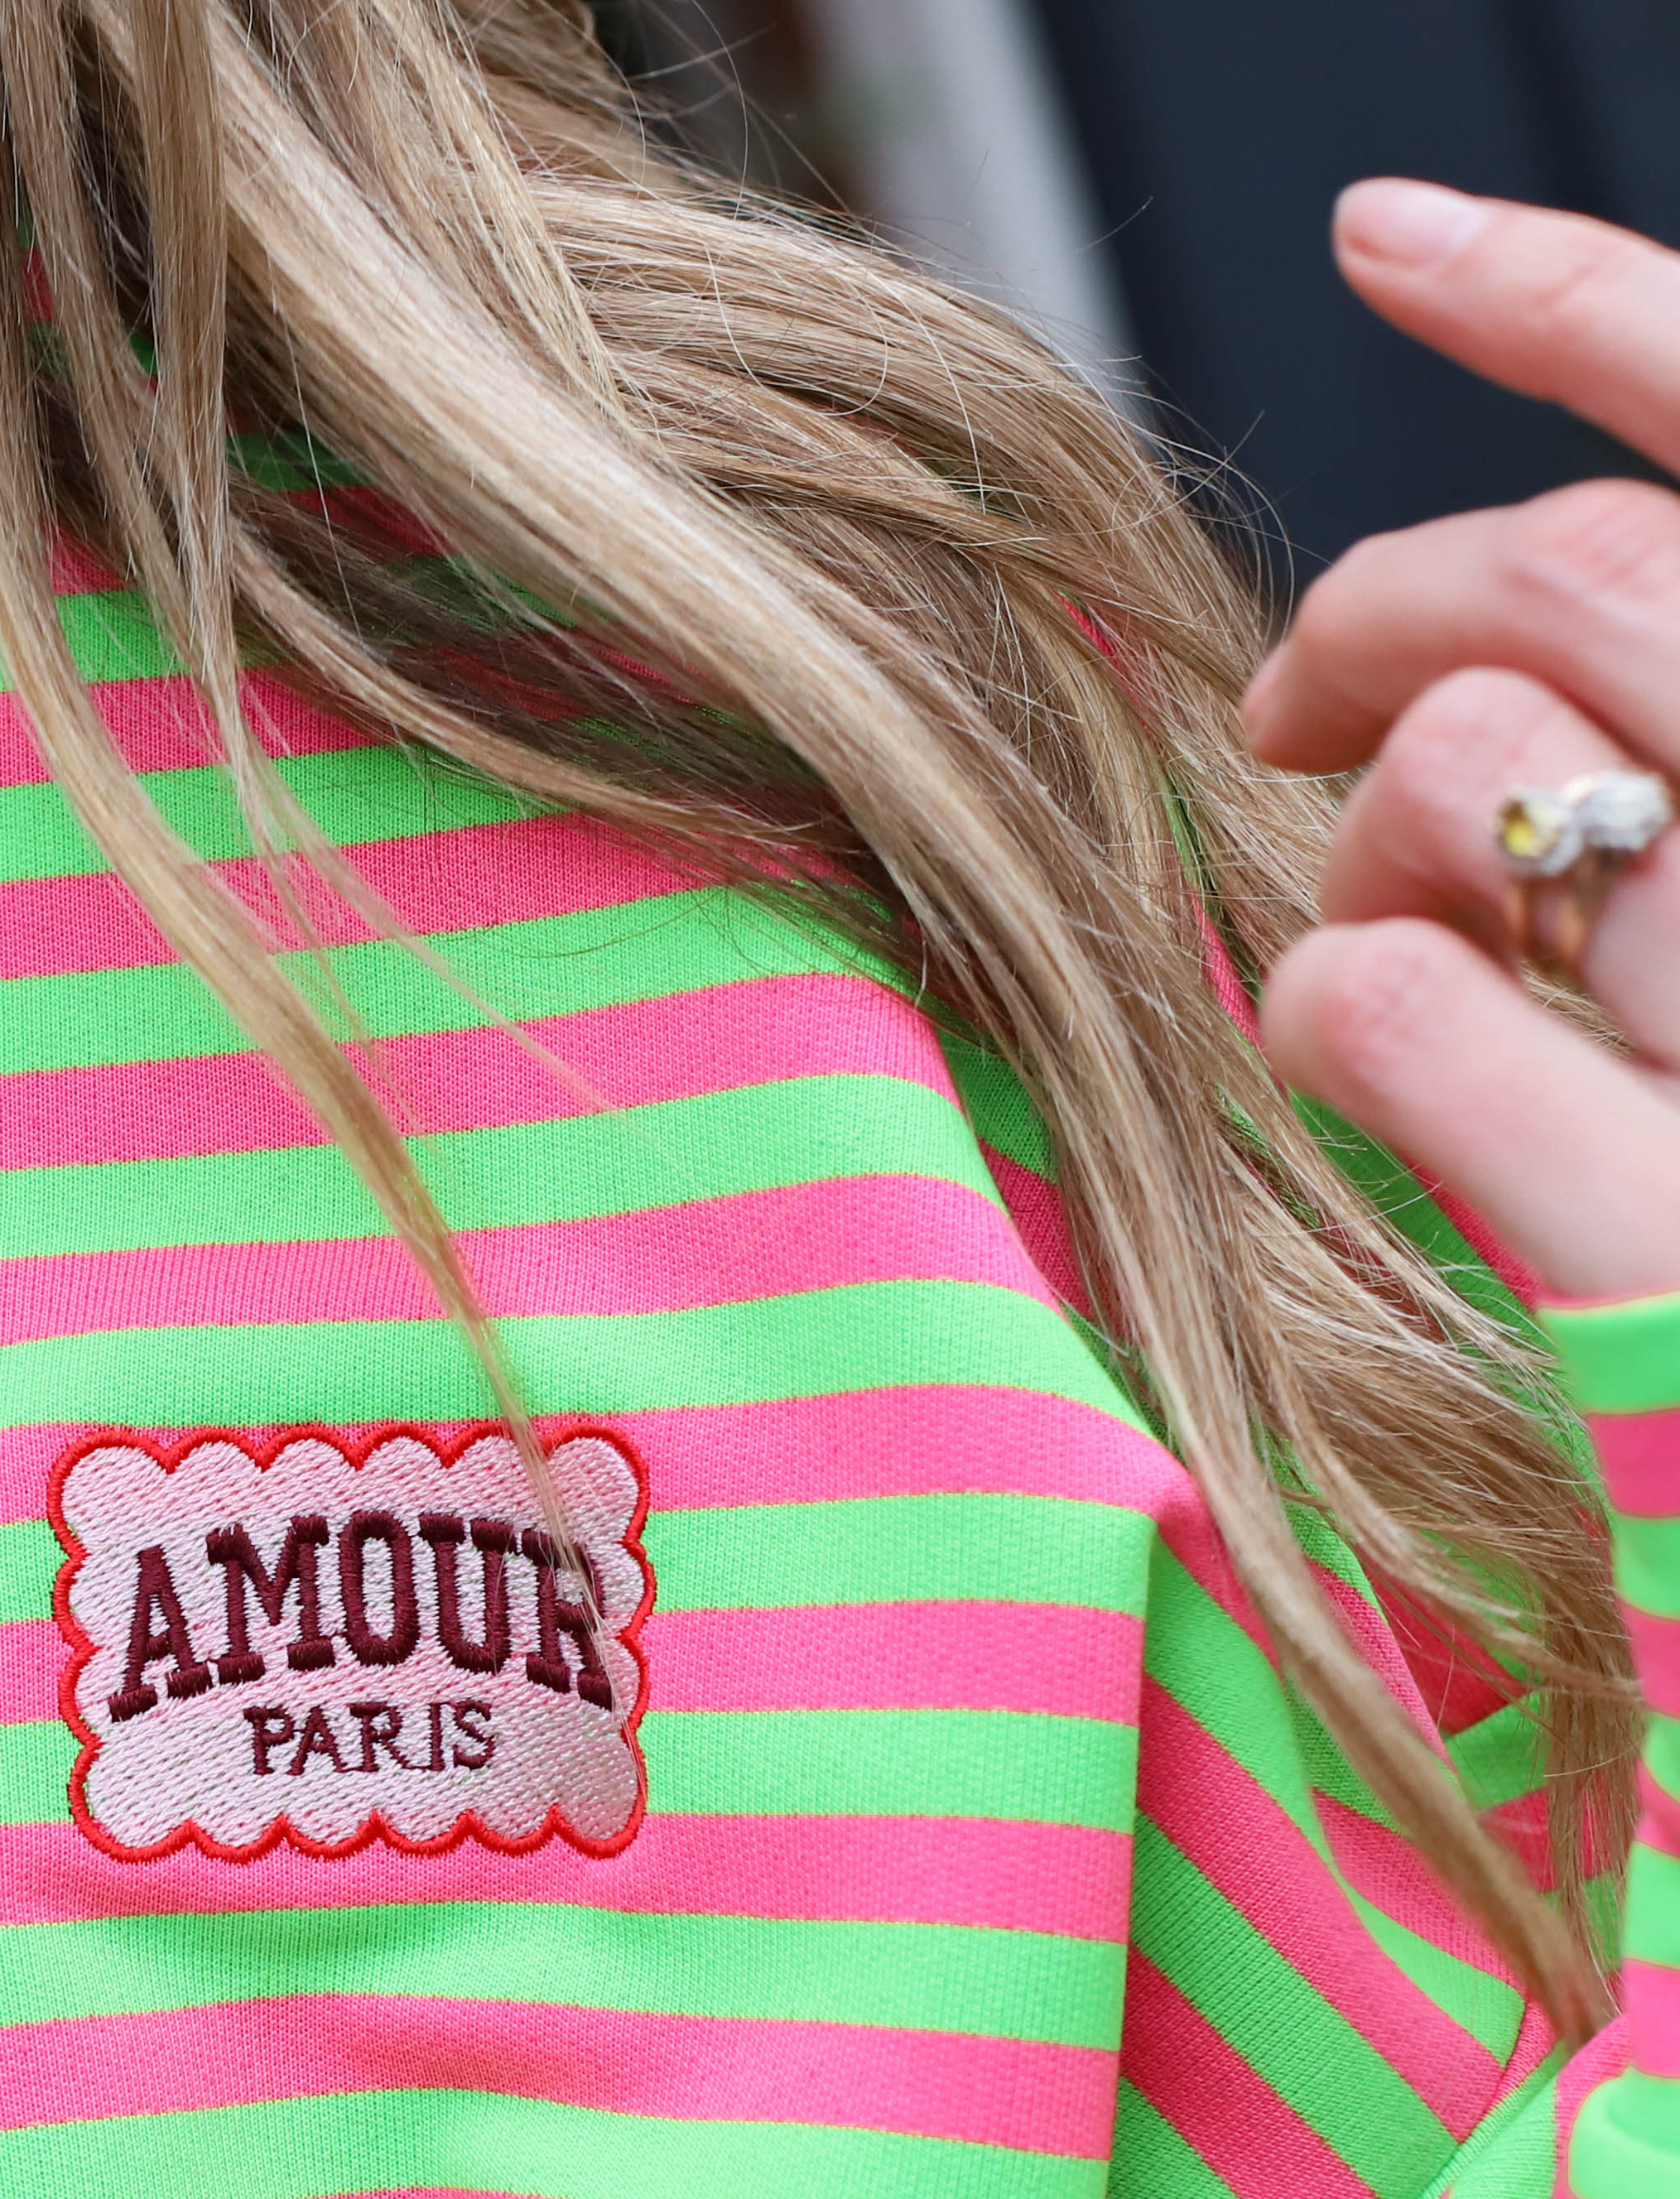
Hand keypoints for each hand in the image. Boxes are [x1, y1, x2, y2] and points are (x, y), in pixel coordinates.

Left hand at [1246, 183, 1679, 1301]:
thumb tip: (1501, 707)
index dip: (1576, 296)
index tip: (1377, 234)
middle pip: (1582, 584)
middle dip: (1380, 611)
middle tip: (1280, 711)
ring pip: (1470, 774)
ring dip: (1359, 846)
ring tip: (1363, 947)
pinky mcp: (1653, 1240)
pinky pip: (1379, 997)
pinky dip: (1320, 1010)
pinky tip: (1344, 1074)